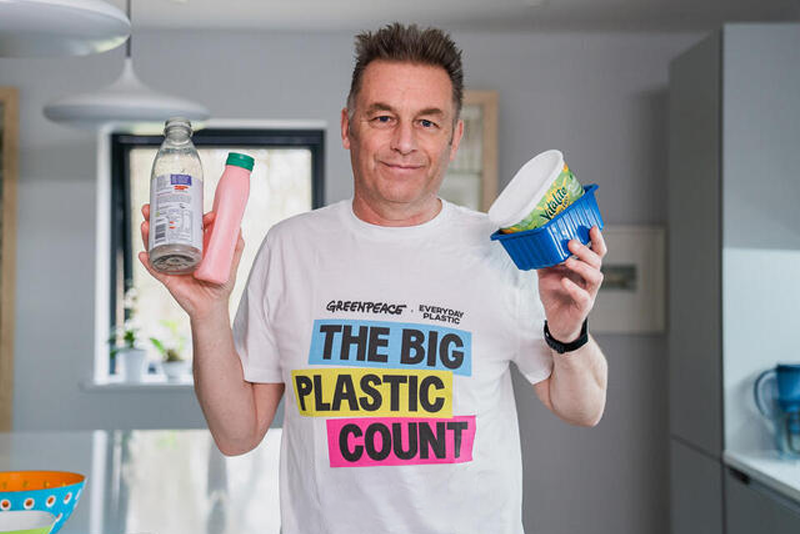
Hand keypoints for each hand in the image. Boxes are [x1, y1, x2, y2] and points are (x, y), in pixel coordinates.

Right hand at [139, 203, 244, 319]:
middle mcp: (180, 252)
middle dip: (155, 218)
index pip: (185, 225)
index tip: (189, 206)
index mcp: (194, 245)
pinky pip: (155, 269)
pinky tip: (142, 254)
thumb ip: (235, 247)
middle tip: (149, 208)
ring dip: (148, 235)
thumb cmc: (220, 285)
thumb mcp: (230, 263)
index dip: (184, 214)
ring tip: (145, 224)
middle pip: (165, 231)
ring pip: (156, 246)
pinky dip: (148, 262)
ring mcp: (172, 264)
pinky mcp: (168, 278)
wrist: (211, 307)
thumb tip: (239, 228)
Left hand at [536, 226, 606, 341]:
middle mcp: (589, 279)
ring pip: (595, 277)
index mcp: (584, 268)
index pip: (596, 251)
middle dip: (585, 250)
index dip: (596, 240)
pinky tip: (564, 282)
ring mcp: (588, 293)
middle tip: (571, 243)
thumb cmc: (556, 295)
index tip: (592, 227)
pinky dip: (574, 288)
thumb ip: (545, 259)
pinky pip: (583, 297)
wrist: (557, 322)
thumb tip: (534, 242)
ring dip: (582, 267)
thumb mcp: (547, 274)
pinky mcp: (583, 307)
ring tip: (569, 261)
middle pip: (597, 261)